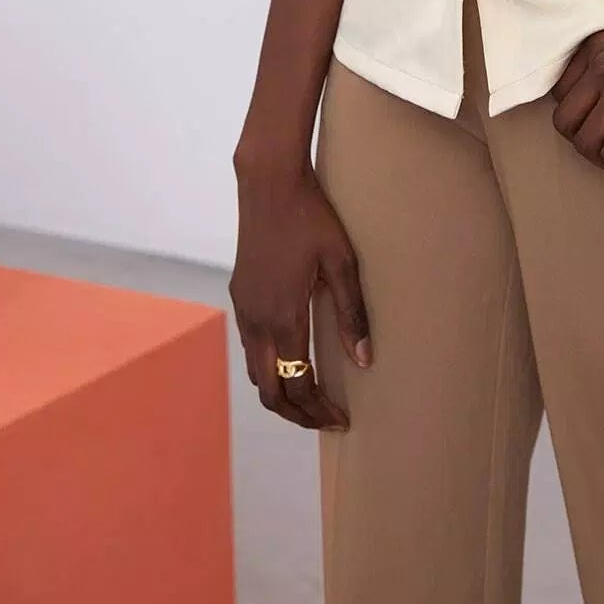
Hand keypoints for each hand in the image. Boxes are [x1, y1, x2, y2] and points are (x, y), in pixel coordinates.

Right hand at [229, 159, 371, 429]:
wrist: (269, 183)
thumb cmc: (312, 217)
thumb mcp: (342, 262)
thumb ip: (352, 313)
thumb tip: (364, 360)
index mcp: (284, 318)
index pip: (299, 385)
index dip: (319, 410)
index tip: (341, 420)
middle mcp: (257, 321)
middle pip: (269, 391)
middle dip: (296, 414)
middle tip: (324, 420)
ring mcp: (244, 308)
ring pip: (255, 371)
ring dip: (280, 390)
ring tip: (309, 396)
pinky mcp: (239, 294)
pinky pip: (250, 346)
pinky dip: (269, 366)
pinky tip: (290, 357)